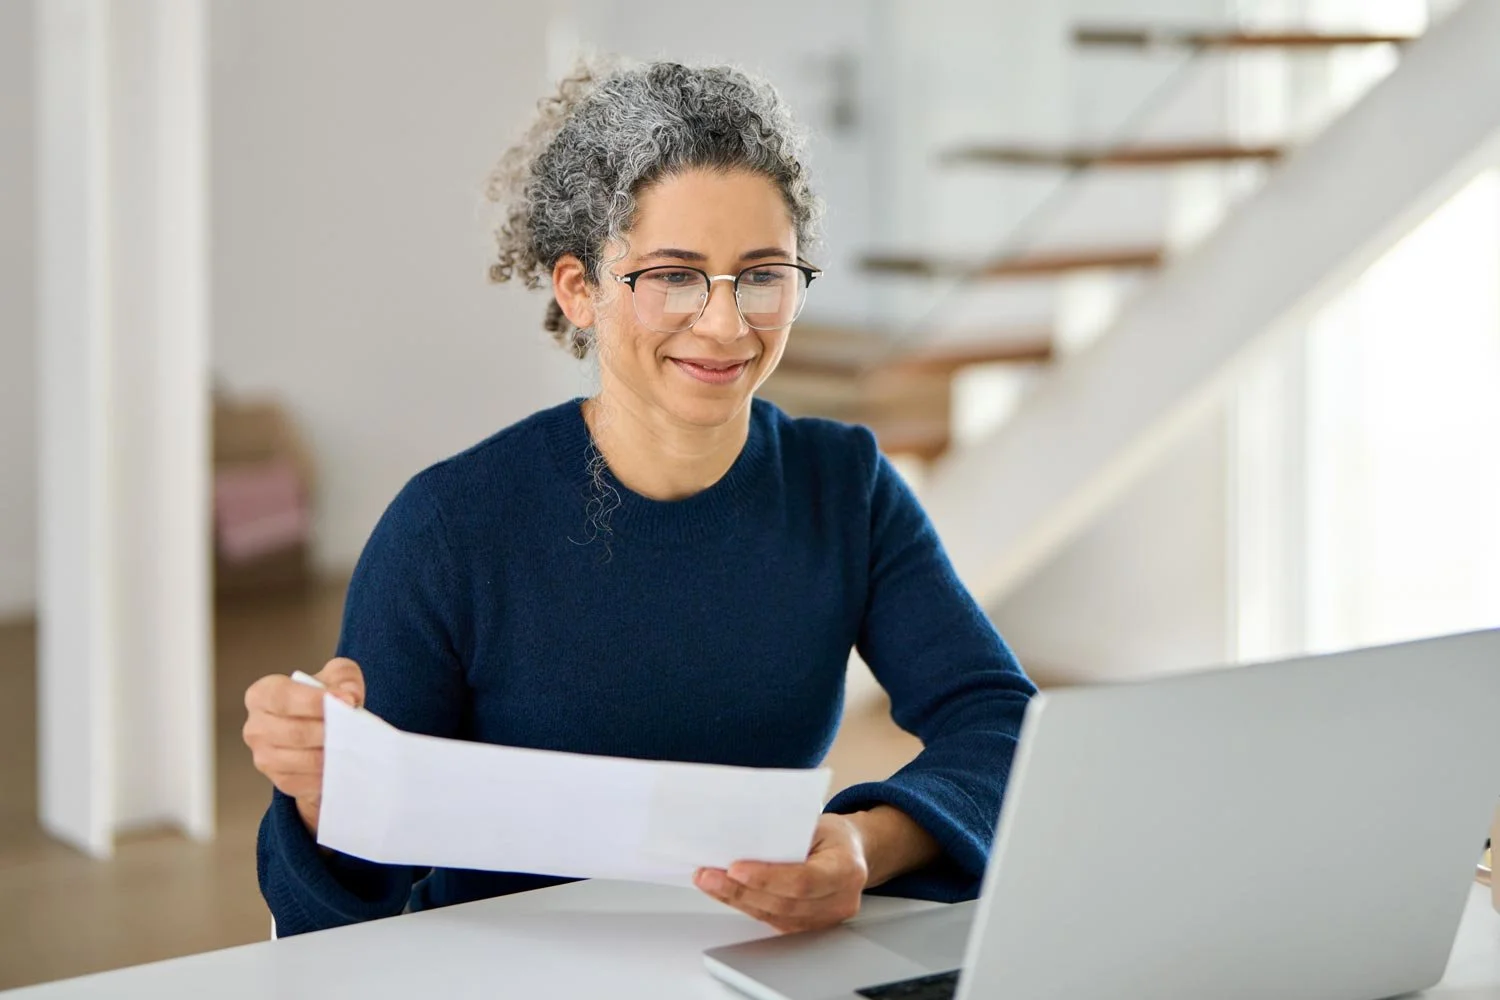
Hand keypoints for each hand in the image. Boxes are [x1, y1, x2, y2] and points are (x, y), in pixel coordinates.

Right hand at [242, 658, 364, 834]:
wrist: (319, 730)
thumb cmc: (322, 700)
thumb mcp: (335, 676)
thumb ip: (344, 677)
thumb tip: (349, 694)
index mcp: (262, 695)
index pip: (284, 698)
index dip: (316, 700)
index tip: (347, 701)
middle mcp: (256, 727)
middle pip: (295, 732)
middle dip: (329, 731)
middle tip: (355, 729)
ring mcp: (264, 757)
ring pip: (302, 760)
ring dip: (331, 754)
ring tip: (354, 746)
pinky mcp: (280, 780)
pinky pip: (306, 782)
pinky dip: (327, 774)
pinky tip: (344, 764)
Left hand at [695, 813, 868, 933]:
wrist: (853, 853)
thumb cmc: (834, 836)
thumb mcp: (817, 823)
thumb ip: (788, 834)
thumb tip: (744, 840)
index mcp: (846, 868)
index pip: (804, 880)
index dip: (767, 877)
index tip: (735, 868)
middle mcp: (840, 900)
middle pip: (785, 902)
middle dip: (741, 890)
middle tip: (709, 875)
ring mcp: (826, 919)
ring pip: (775, 915)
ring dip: (737, 899)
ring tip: (709, 882)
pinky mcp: (809, 926)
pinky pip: (773, 920)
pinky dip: (746, 905)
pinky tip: (726, 892)